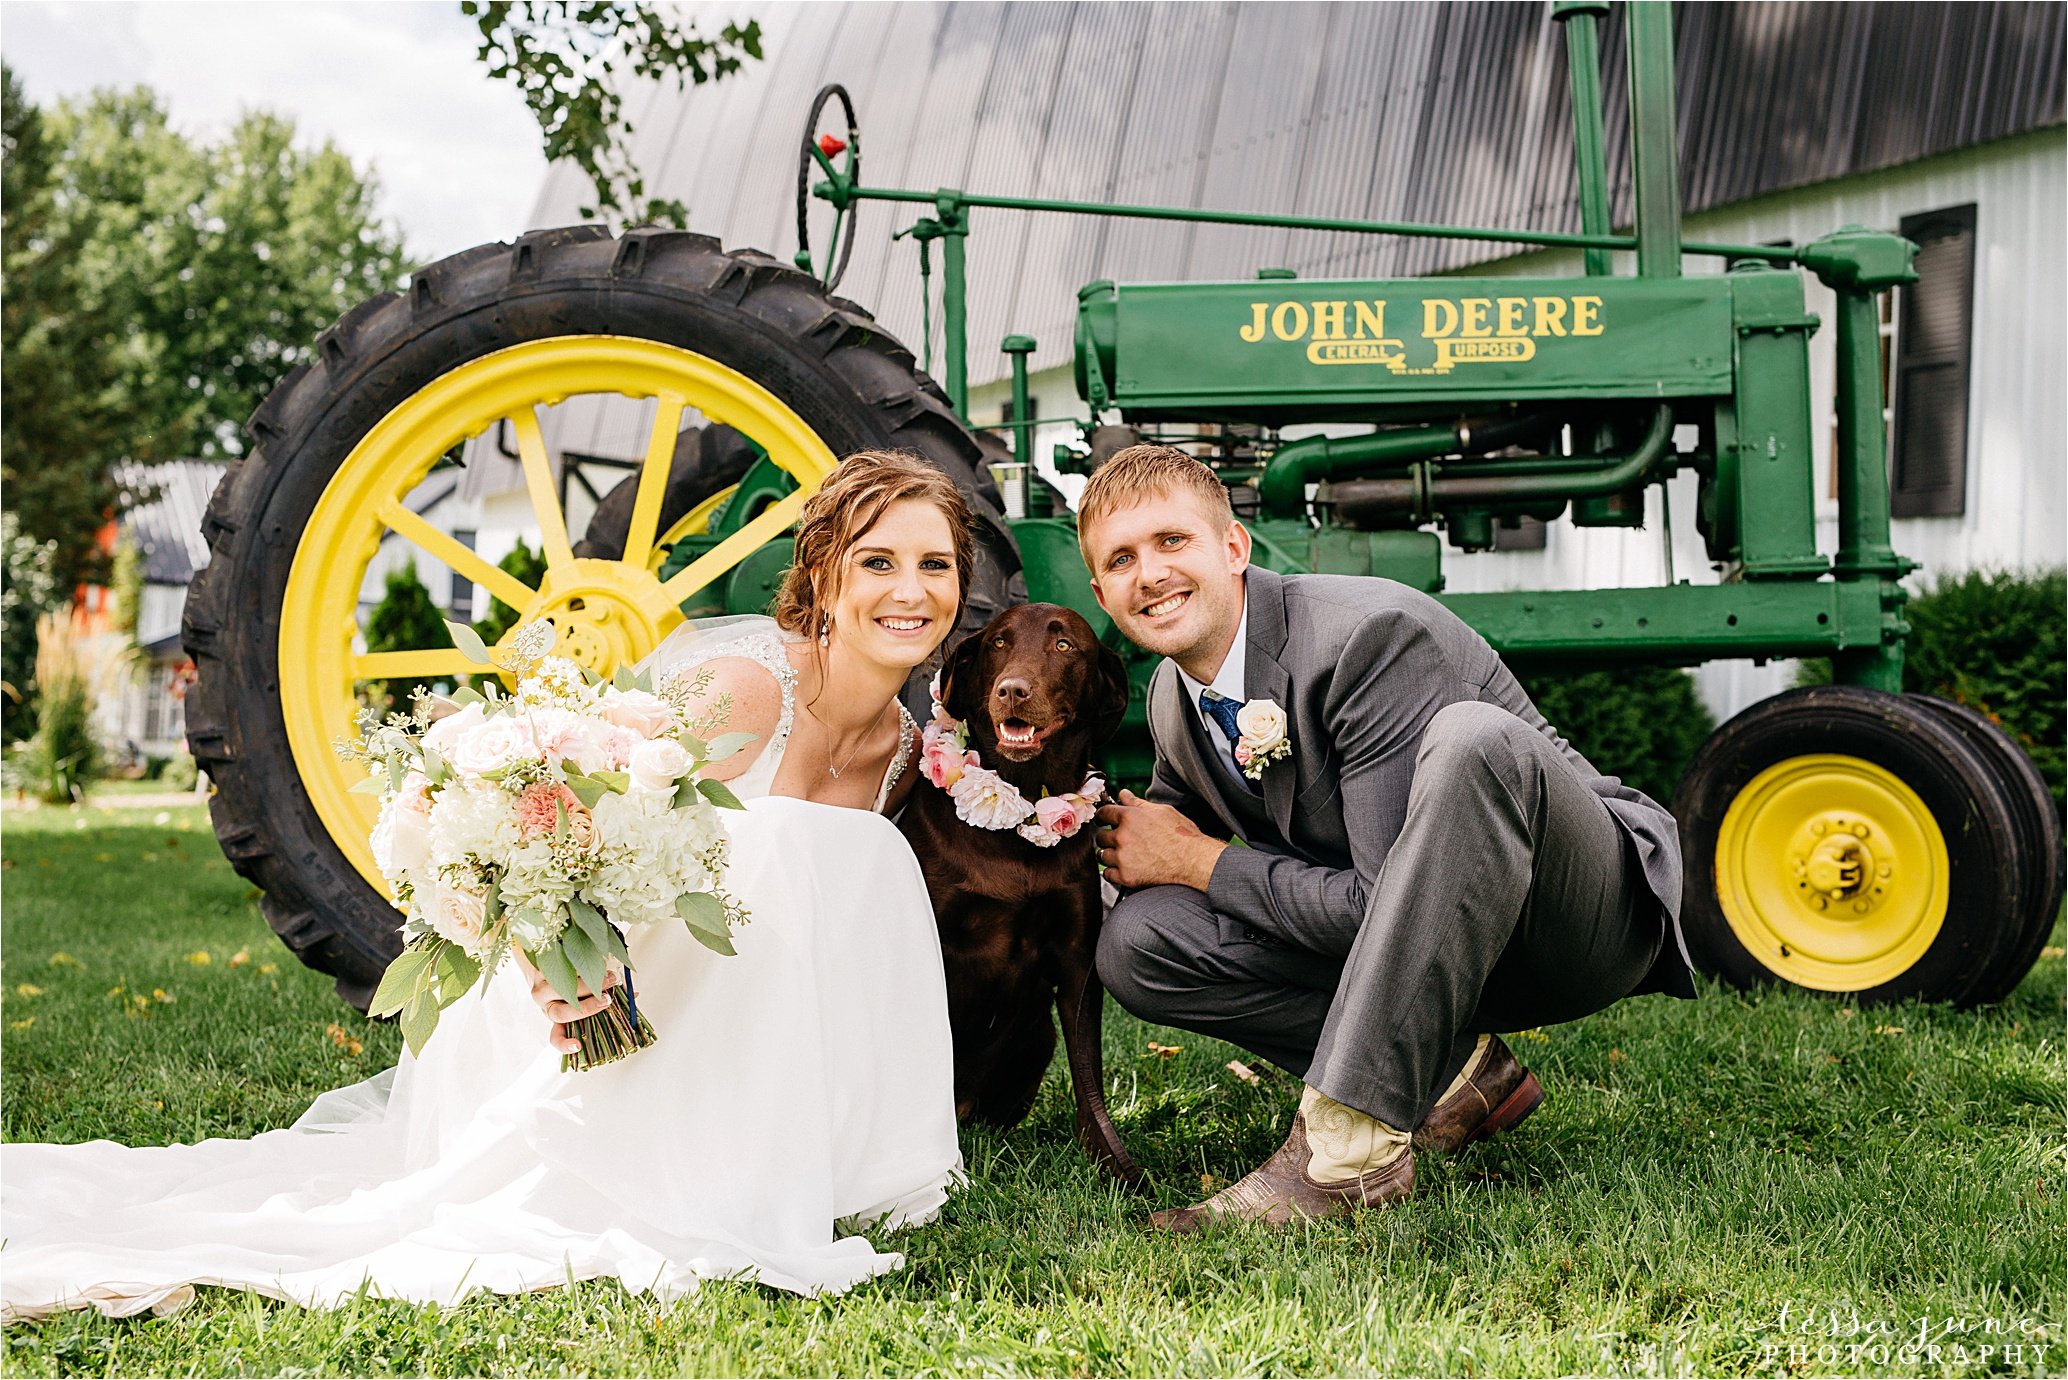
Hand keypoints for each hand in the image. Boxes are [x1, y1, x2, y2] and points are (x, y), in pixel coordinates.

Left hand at [518, 952, 620, 1054]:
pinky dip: (580, 967)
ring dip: (588, 985)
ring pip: (562, 991)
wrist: (543, 958)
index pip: (556, 1037)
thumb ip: (607, 998)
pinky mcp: (539, 972)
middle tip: (608, 999)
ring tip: (610, 978)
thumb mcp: (586, 993)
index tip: (578, 1046)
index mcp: (558, 1018)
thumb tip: (633, 995)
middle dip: (588, 1008)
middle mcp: (547, 1006)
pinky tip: (594, 963)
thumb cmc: (568, 979)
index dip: (565, 1044)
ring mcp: (541, 990)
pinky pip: (561, 971)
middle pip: (562, 1013)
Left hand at [1094, 789, 1226, 891]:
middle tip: (1119, 841)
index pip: (1104, 813)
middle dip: (1108, 838)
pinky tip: (1125, 868)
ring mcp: (1123, 857)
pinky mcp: (1127, 876)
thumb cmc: (1182, 836)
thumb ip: (1138, 803)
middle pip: (1100, 836)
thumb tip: (1123, 794)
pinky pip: (1108, 874)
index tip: (1104, 821)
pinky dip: (1113, 872)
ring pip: (1102, 855)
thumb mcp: (1161, 811)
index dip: (1103, 817)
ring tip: (1124, 855)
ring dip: (1110, 855)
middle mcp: (1123, 836)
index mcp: (1130, 817)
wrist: (1194, 861)